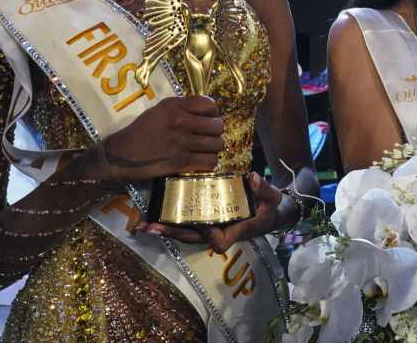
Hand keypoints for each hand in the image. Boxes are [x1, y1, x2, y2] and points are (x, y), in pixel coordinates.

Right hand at [98, 96, 223, 183]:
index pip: (210, 105)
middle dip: (215, 132)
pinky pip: (209, 161)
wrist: (119, 155)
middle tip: (207, 137)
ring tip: (204, 150)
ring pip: (217, 145)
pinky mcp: (180, 162)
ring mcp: (181, 142)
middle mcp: (180, 121)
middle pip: (218, 126)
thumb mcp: (158, 111)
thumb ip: (181, 108)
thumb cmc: (138, 133)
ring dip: (213, 148)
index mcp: (174, 106)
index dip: (214, 113)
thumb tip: (208, 112)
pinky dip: (208, 162)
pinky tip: (200, 161)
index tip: (208, 119)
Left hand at [134, 173, 285, 252]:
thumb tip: (253, 177)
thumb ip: (265, 189)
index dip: (208, 234)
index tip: (202, 223)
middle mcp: (219, 232)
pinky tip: (153, 217)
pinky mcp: (204, 221)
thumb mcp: (272, 198)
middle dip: (172, 233)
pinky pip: (186, 224)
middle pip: (193, 238)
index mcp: (235, 230)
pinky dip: (170, 222)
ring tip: (144, 225)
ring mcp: (210, 228)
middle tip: (151, 227)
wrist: (268, 213)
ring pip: (185, 233)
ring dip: (165, 229)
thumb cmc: (270, 207)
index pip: (219, 240)